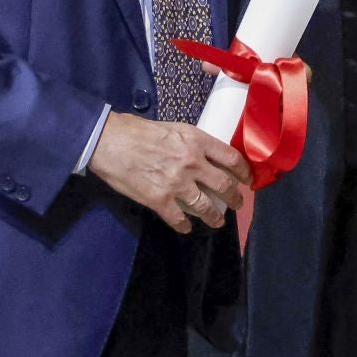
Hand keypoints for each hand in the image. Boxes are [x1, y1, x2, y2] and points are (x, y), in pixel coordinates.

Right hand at [87, 111, 249, 233]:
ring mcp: (177, 183)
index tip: (247, 180)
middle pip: (224, 185)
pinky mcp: (159, 199)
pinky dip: (184, 225)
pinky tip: (186, 227)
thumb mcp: (174, 128)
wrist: (109, 141)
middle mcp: (192, 163)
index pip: (231, 158)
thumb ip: (192, 142)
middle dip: (234, 198)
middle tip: (237, 203)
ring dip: (214, 217)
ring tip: (217, 221)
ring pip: (206, 206)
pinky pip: (178, 218)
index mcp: (197, 141)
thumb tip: (205, 155)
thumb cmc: (138, 130)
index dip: (243, 172)